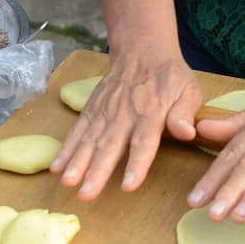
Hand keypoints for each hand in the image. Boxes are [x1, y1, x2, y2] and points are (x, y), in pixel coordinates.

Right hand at [50, 50, 201, 199]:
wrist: (142, 49)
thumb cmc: (169, 77)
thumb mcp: (187, 91)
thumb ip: (184, 113)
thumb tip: (186, 133)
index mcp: (151, 113)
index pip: (143, 142)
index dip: (136, 164)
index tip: (128, 185)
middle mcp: (124, 115)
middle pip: (109, 146)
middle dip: (96, 171)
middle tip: (86, 194)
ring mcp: (105, 112)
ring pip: (90, 140)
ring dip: (77, 162)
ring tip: (67, 182)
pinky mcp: (92, 109)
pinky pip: (77, 130)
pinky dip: (66, 148)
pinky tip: (57, 167)